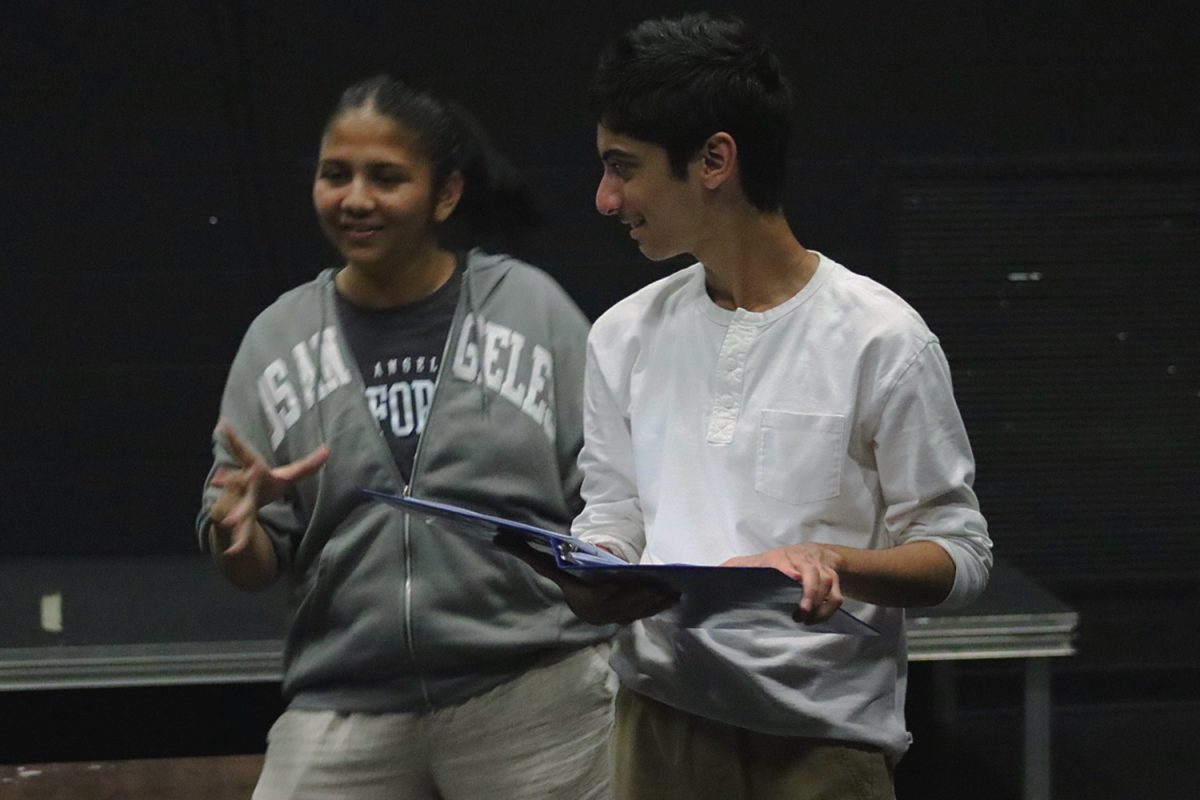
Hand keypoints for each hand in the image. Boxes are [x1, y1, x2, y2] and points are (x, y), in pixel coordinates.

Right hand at [208, 419, 328, 555]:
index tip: (222, 425)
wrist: (242, 508)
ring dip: (234, 517)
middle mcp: (241, 486)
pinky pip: (240, 534)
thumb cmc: (265, 487)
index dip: (233, 438)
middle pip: (238, 482)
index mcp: (253, 471)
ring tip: (229, 522)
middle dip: (230, 481)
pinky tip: (234, 553)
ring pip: (238, 511)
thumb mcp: (287, 476)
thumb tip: (328, 450)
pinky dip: (238, 543)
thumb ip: (307, 466)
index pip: (244, 452)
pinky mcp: (236, 522)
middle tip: (221, 476)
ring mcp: (236, 504)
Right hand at [495, 533, 678, 625]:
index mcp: (581, 600)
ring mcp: (612, 620)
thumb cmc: (569, 575)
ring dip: (655, 602)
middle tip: (663, 582)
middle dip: (644, 595)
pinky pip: (643, 614)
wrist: (583, 597)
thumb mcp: (550, 564)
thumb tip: (497, 536)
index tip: (636, 582)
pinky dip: (657, 607)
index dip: (622, 590)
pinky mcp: (626, 621)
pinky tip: (672, 597)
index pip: (604, 596)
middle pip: (625, 604)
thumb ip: (526, 551)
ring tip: (673, 590)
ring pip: (637, 611)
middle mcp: (597, 614)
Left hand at [722, 544, 845, 623]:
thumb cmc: (781, 561)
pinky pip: (837, 596)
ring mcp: (821, 570)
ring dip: (819, 605)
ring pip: (827, 584)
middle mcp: (804, 561)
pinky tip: (817, 620)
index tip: (791, 577)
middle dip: (809, 595)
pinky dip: (829, 610)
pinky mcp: (834, 579)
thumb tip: (715, 573)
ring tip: (807, 621)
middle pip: (811, 574)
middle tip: (800, 615)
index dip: (788, 568)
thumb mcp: (757, 561)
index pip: (784, 561)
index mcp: (781, 558)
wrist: (817, 553)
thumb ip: (736, 566)